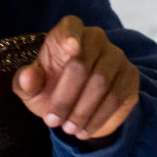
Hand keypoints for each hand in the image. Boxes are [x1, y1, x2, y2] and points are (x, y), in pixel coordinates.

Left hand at [15, 16, 138, 140]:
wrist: (79, 107)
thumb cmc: (51, 90)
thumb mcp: (33, 91)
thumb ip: (26, 83)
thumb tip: (28, 77)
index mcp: (68, 33)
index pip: (71, 26)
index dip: (70, 35)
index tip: (70, 48)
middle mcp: (96, 38)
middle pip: (82, 65)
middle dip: (65, 98)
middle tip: (52, 121)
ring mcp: (116, 56)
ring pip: (101, 84)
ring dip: (82, 112)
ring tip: (68, 129)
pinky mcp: (130, 75)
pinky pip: (116, 97)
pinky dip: (98, 118)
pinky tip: (85, 130)